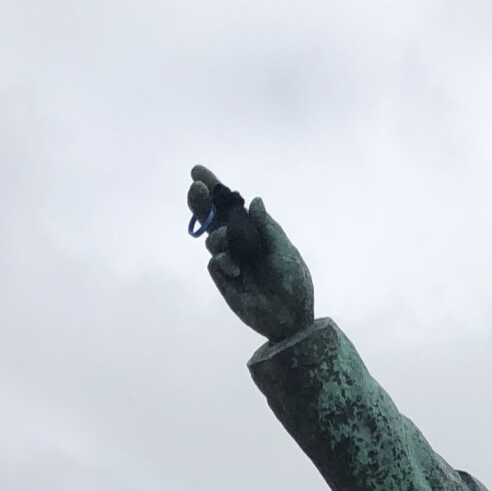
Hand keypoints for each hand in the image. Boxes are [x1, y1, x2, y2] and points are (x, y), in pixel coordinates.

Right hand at [187, 165, 314, 343]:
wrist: (291, 318)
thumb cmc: (294, 282)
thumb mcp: (284, 250)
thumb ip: (267, 227)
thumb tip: (254, 201)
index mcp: (255, 232)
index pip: (230, 206)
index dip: (214, 190)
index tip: (197, 172)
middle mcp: (239, 243)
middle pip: (212, 218)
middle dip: (201, 202)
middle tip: (197, 188)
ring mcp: (230, 261)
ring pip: (211, 237)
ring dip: (217, 234)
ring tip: (228, 240)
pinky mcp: (224, 280)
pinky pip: (214, 262)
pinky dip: (223, 260)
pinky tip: (237, 270)